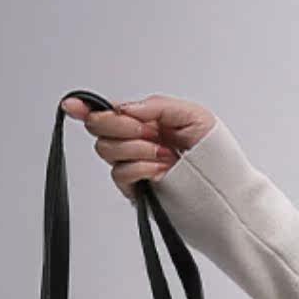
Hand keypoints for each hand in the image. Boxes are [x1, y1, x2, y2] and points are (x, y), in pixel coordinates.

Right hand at [61, 93, 215, 198]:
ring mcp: (134, 167)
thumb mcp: (191, 115)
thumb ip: (156, 106)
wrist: (227, 192)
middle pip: (99, 129)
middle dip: (119, 125)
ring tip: (164, 154)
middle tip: (149, 132)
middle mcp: (135, 142)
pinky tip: (161, 169)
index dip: (86, 108)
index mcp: (145, 121)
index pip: (107, 112)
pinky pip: (121, 174)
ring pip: (107, 151)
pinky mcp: (137, 190)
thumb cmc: (216, 155)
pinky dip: (140, 167)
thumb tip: (124, 107)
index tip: (71, 105)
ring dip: (135, 147)